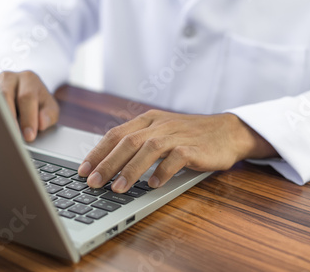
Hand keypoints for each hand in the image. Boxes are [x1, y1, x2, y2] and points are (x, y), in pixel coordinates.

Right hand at [0, 71, 58, 141]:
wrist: (30, 98)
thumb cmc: (40, 105)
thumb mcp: (51, 109)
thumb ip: (49, 116)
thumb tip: (41, 123)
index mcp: (28, 78)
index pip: (27, 97)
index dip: (28, 118)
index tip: (29, 136)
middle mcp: (10, 78)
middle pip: (5, 96)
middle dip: (10, 119)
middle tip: (13, 138)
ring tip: (1, 136)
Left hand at [78, 110, 277, 192]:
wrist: (227, 131)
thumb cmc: (191, 135)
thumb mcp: (162, 131)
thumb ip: (140, 142)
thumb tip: (111, 165)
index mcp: (148, 120)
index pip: (116, 134)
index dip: (98, 152)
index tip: (82, 170)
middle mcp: (159, 125)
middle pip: (128, 142)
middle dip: (107, 163)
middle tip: (92, 182)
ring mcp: (177, 135)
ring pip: (148, 150)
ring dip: (130, 170)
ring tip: (116, 189)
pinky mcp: (193, 148)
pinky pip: (175, 159)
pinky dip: (162, 172)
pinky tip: (153, 185)